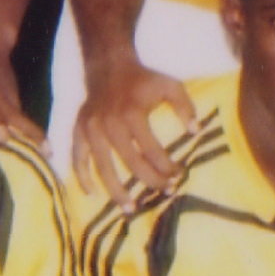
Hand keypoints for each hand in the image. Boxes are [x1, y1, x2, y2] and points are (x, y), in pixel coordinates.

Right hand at [69, 55, 197, 201]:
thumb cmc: (143, 79)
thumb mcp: (170, 85)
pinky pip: (78, 158)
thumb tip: (196, 132)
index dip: (167, 167)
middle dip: (150, 181)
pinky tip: (92, 194)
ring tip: (130, 209)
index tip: (178, 176)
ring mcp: (92, 129)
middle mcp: (110, 124)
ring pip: (103, 167)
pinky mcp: (79, 130)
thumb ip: (185, 107)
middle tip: (165, 193)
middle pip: (131, 163)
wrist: (108, 65)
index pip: (152, 150)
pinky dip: (83, 177)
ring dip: (117, 191)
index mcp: (132, 113)